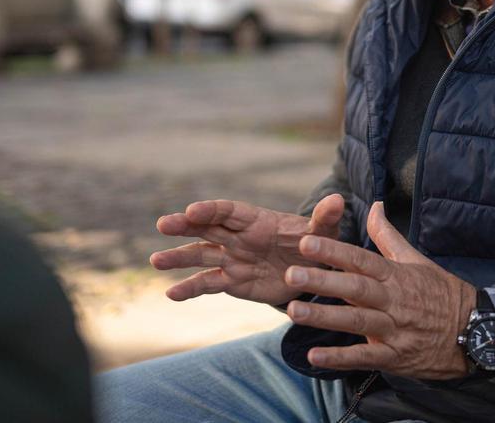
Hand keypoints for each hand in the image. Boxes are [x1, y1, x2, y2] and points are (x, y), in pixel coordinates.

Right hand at [150, 194, 344, 305]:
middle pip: (207, 228)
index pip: (229, 211)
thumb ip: (326, 218)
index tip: (192, 211)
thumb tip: (338, 200)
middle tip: (164, 225)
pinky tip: (171, 294)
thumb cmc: (315, 243)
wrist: (311, 269)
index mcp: (256, 220)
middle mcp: (238, 236)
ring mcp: (232, 258)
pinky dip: (189, 289)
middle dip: (185, 226)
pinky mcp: (232, 281)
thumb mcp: (324, 231)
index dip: (211, 210)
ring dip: (179, 258)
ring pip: (201, 256)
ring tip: (156, 260)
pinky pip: (208, 284)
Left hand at [282, 201, 475, 379]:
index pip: (361, 259)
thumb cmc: (441, 293)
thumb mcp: (416, 260)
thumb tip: (374, 205)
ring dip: (324, 317)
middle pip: (354, 288)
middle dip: (322, 280)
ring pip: (356, 321)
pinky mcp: (395, 357)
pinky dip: (340, 359)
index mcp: (396, 276)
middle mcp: (393, 301)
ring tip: (293, 311)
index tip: (305, 242)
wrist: (476, 332)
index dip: (333, 251)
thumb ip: (388, 236)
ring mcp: (394, 330)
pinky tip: (314, 357)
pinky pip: (365, 358)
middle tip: (291, 274)